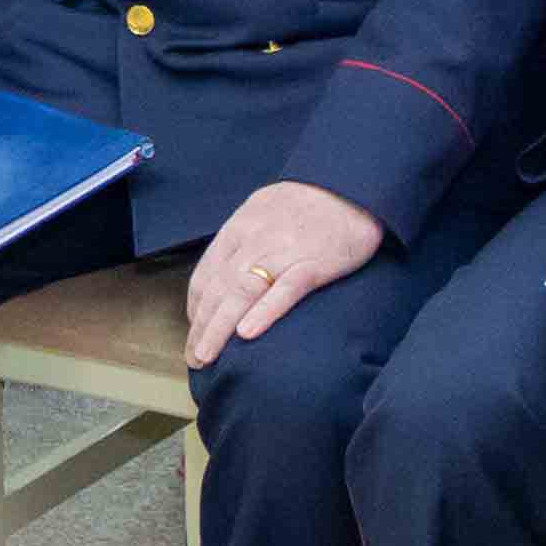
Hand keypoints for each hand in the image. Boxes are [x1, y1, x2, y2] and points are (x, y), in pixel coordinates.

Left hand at [183, 180, 386, 366]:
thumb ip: (244, 239)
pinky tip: (247, 333)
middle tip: (193, 358)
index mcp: (239, 228)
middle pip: (218, 288)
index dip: (195, 307)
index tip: (194, 331)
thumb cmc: (308, 202)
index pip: (206, 274)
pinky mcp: (314, 263)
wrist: (352, 187)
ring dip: (219, 327)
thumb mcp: (263, 210)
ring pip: (242, 292)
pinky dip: (264, 311)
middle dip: (201, 326)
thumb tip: (226, 273)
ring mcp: (283, 252)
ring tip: (206, 355)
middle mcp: (254, 240)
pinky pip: (285, 290)